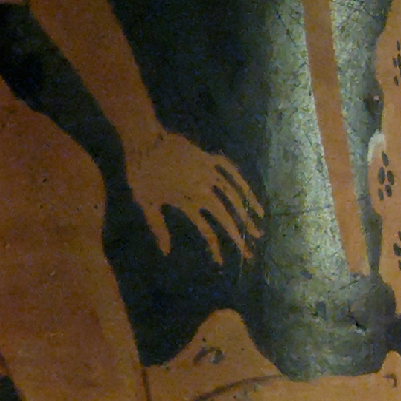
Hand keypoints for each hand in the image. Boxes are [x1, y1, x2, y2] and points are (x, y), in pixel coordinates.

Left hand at [129, 132, 262, 263]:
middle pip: (228, 215)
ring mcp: (209, 171)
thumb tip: (166, 251)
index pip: (208, 231)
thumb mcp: (145, 203)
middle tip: (250, 251)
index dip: (215, 247)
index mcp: (190, 202)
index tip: (221, 261)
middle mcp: (205, 189)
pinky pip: (230, 170)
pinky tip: (248, 192)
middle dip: (240, 235)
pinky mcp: (209, 158)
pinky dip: (241, 181)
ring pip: (235, 194)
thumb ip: (158, 227)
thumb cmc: (141, 173)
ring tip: (259, 223)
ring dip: (247, 210)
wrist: (144, 140)